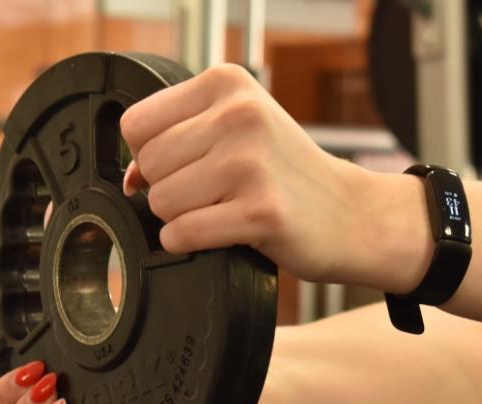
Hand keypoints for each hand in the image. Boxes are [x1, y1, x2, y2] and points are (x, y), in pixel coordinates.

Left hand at [120, 63, 429, 292]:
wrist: (352, 213)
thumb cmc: (287, 173)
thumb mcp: (236, 129)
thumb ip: (176, 137)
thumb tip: (129, 177)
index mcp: (227, 84)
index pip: (136, 124)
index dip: (149, 154)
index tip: (183, 165)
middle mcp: (239, 115)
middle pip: (147, 165)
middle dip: (168, 188)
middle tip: (211, 191)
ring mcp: (250, 163)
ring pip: (160, 202)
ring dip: (182, 217)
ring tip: (223, 208)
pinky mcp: (259, 211)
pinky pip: (182, 234)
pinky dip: (190, 242)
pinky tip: (223, 231)